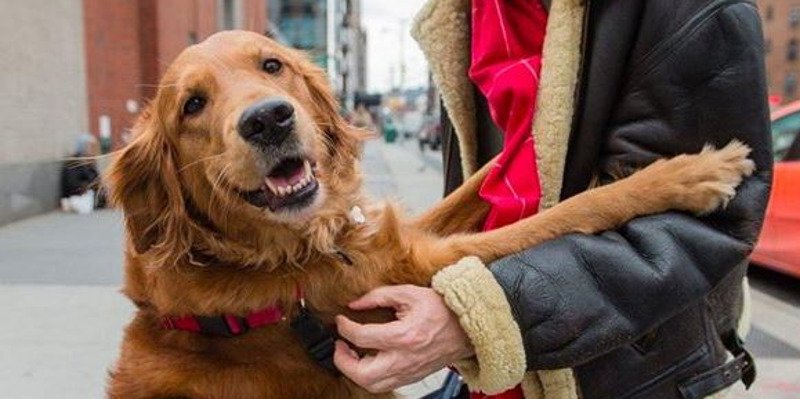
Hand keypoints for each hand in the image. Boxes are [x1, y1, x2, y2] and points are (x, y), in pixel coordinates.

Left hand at [334, 285, 473, 392]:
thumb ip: (378, 296)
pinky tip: (369, 359)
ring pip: (372, 385)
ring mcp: (409, 371)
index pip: (362, 337)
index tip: (341, 321)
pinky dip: (371, 375)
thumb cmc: (442, 309)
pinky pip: (385, 385)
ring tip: (352, 354)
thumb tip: (355, 304)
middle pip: (363, 374)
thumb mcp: (409, 293)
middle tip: (340, 345)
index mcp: (404, 335)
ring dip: (355, 372)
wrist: (467, 327)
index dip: (344, 328)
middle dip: (343, 361)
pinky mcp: (412, 377)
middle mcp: (405, 359)